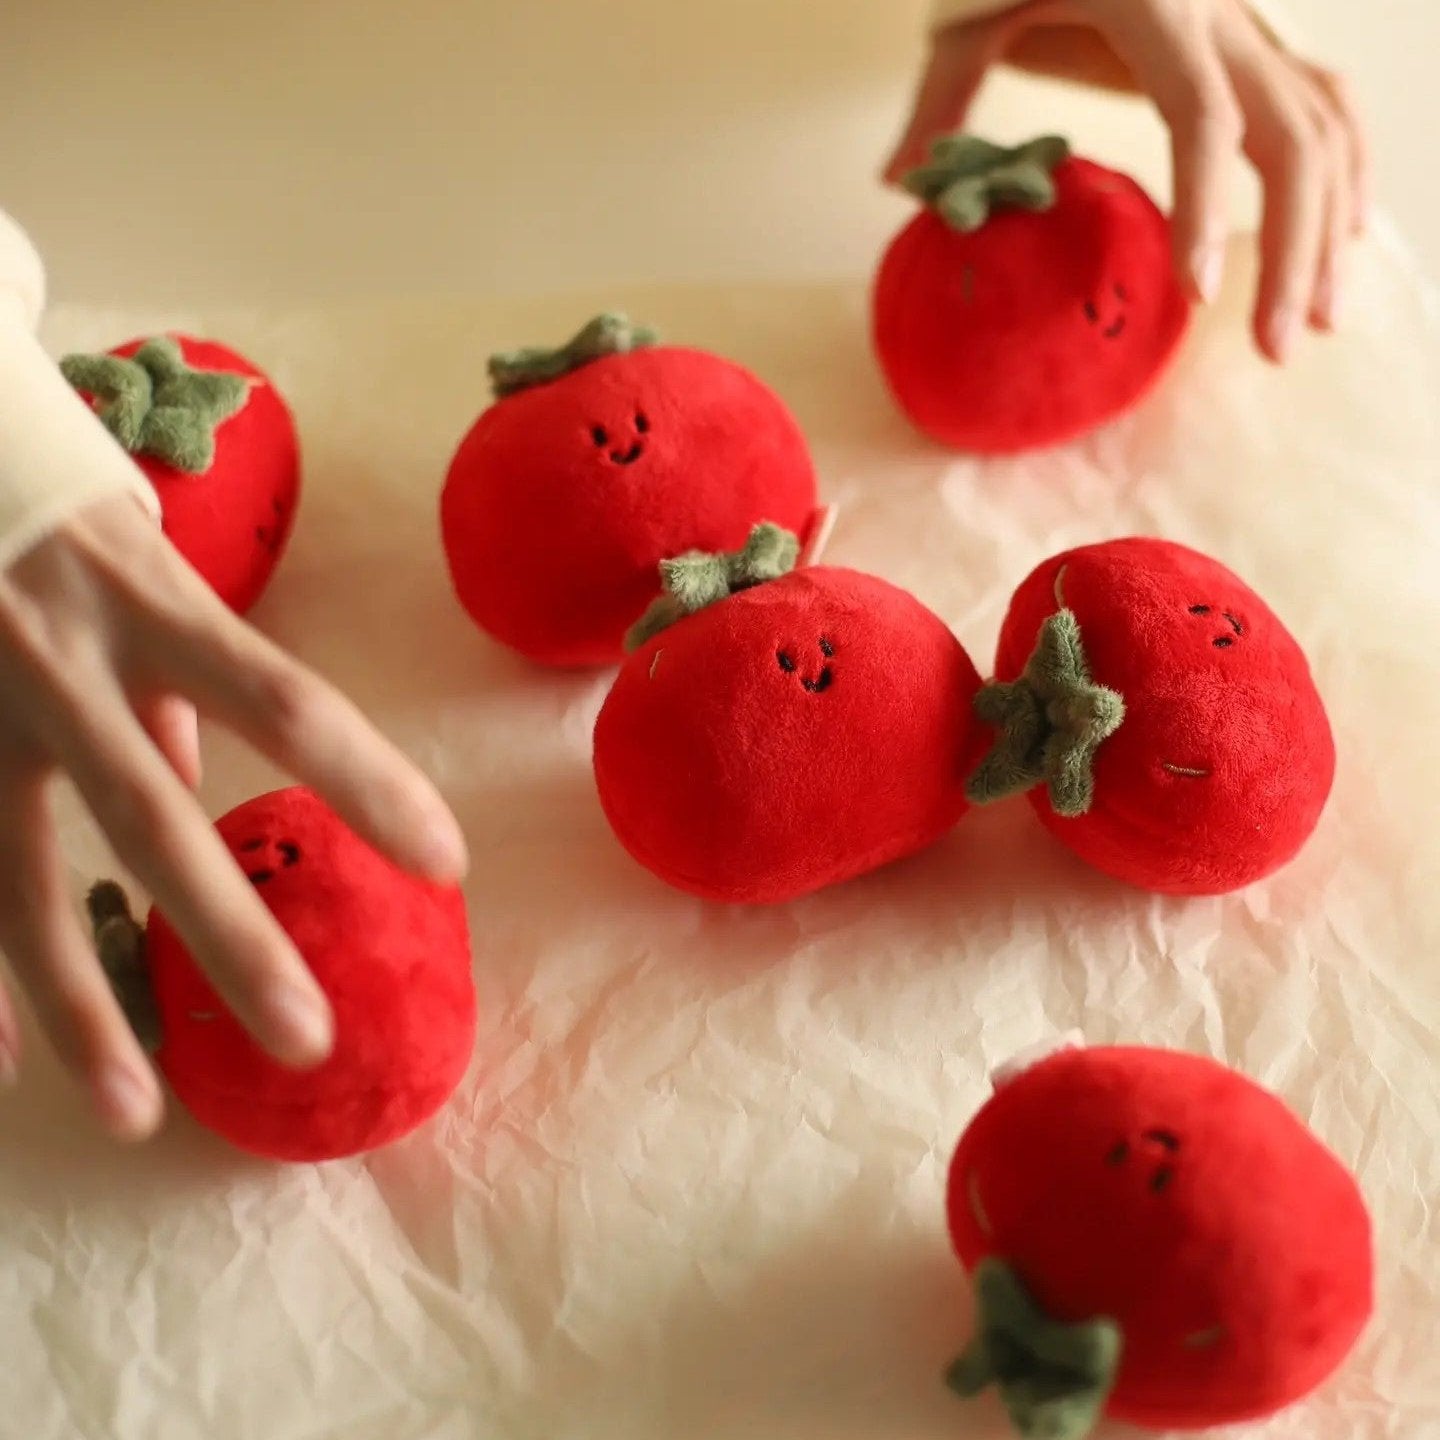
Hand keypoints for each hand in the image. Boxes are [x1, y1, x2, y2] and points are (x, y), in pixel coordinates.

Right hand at [0, 497, 468, 1139]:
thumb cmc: (64, 526)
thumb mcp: (151, 578)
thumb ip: (186, 682)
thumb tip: (199, 780)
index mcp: (156, 610)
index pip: (288, 705)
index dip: (370, 784)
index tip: (446, 866)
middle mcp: (64, 664)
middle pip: (155, 818)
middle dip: (230, 939)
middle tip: (309, 1043)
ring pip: (20, 875)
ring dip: (83, 1005)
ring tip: (134, 1113)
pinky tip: (12, 1069)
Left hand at [884, 0, 1366, 362]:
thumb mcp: (971, 9)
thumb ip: (939, 96)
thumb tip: (897, 183)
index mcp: (1160, 5)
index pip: (1203, 115)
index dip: (1209, 206)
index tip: (1200, 293)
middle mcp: (1225, 18)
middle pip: (1292, 137)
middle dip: (1293, 249)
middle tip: (1274, 349)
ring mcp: (1251, 29)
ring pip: (1324, 126)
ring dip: (1329, 228)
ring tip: (1313, 324)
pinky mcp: (1257, 42)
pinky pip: (1326, 103)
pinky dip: (1345, 171)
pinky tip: (1342, 241)